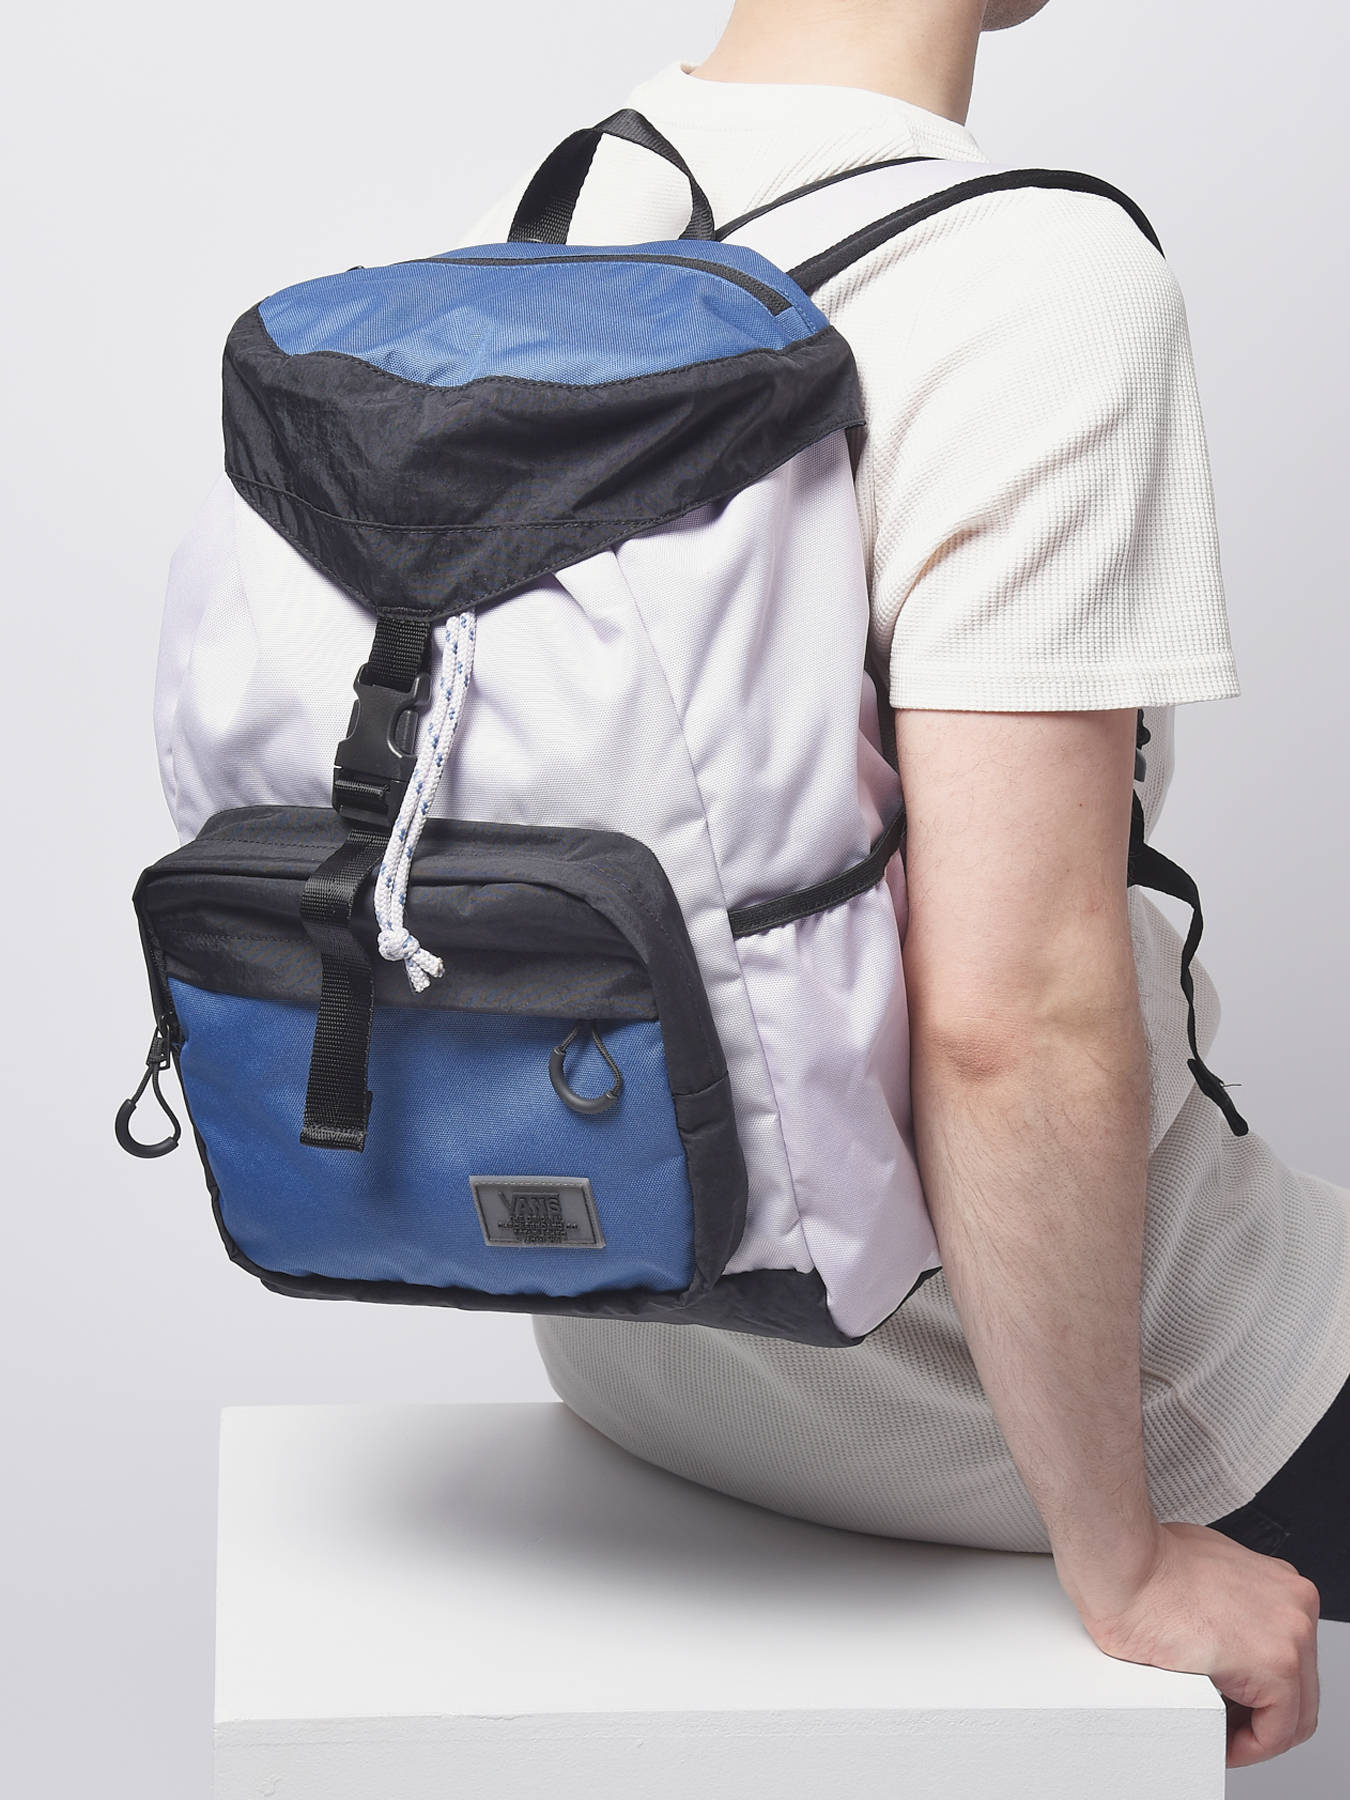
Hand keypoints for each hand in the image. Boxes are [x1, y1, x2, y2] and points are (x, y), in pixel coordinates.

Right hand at [1060, 1521, 1320, 1766]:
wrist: (1122, 1563)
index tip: (1231, 1703)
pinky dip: (1248, 1747)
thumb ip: (1222, 1599)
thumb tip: (1212, 1627)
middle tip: (1224, 1725)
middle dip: (1259, 1714)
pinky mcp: (1276, 1666)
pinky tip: (1220, 1741)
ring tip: (1218, 1735)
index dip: (1258, 1690)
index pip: (1290, 1657)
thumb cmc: (1143, 1563)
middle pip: (1299, 1688)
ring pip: (1294, 1714)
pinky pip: (1275, 1732)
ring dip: (1254, 1733)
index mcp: (1279, 1584)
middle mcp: (1295, 1606)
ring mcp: (1293, 1633)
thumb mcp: (1199, 1571)